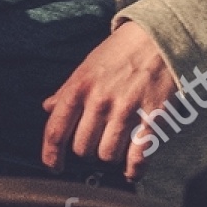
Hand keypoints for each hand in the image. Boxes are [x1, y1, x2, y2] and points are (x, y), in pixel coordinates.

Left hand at [41, 20, 178, 181]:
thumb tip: (48, 107)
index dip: (51, 154)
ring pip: (108, 155)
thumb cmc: (121, 51)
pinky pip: (138, 158)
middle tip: (97, 142)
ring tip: (117, 146)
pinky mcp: (153, 118)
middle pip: (82, 148)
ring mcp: (127, 110)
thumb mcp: (88, 65)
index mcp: (80, 86)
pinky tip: (132, 168)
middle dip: (87, 150)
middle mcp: (100, 100)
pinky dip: (133, 169)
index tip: (54, 166)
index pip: (56, 129)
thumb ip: (67, 89)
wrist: (159, 36)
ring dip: (111, 156)